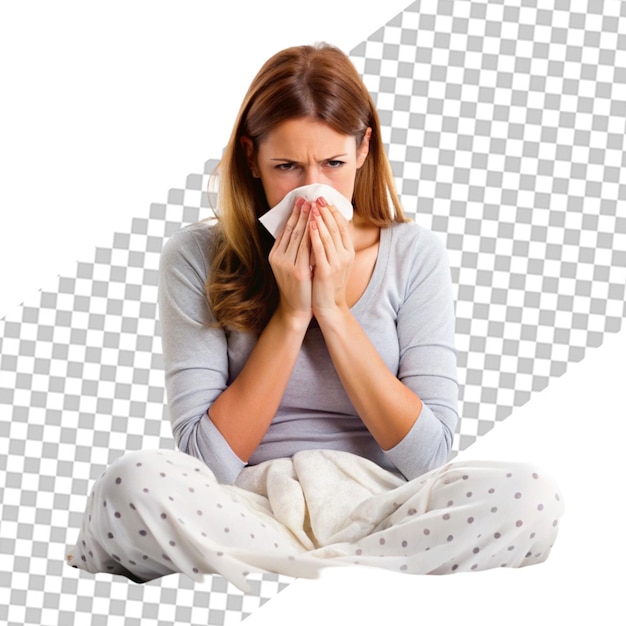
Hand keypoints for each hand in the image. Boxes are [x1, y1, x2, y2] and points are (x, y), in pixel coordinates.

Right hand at [268, 197, 313, 323]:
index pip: (285, 230)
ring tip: (314, 205)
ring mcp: (287, 265)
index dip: (293, 214)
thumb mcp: (290, 265)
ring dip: (307, 219)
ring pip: (298, 237)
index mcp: (275, 255)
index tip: (300, 200)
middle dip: (300, 212)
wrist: (295, 308)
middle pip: (291, 230)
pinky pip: (306, 249)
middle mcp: (278, 258)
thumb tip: (302, 229)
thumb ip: (293, 249)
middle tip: (307, 197)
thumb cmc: (297, 286)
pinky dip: (312, 235)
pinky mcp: (298, 271)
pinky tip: (318, 224)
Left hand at [309, 197, 354, 318]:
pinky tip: (309, 224)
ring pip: (328, 235)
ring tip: (312, 206)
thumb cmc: (328, 284)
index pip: (342, 227)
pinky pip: (320, 248)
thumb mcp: (336, 262)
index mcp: (348, 252)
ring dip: (319, 218)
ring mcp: (337, 263)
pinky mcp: (326, 270)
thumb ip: (334, 247)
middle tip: (317, 197)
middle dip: (326, 211)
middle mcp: (345, 255)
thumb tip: (327, 227)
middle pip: (335, 227)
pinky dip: (315, 234)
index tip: (325, 200)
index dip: (334, 212)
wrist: (329, 307)